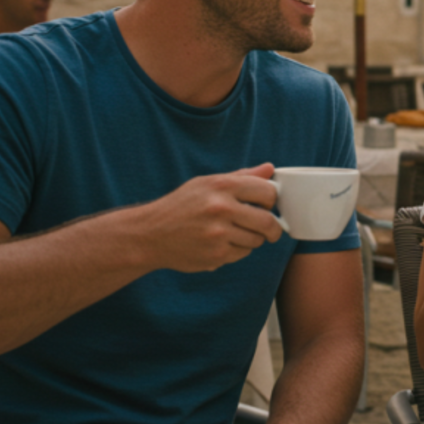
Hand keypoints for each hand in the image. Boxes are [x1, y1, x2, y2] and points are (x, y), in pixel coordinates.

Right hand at [134, 163, 284, 273]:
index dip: (271, 200)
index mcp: (221, 186)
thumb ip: (241, 177)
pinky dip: (238, 250)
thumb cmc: (181, 206)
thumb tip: (269, 169)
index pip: (268, 192)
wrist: (150, 234)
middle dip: (273, 228)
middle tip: (271, 230)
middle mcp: (221, 208)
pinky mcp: (215, 254)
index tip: (266, 205)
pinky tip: (222, 243)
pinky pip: (242, 254)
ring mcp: (218, 233)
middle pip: (268, 221)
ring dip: (252, 239)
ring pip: (256, 240)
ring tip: (235, 233)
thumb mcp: (207, 183)